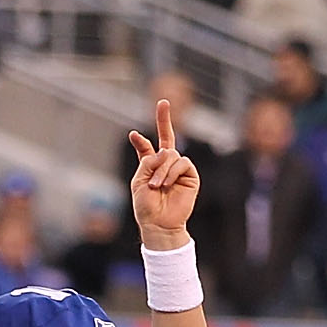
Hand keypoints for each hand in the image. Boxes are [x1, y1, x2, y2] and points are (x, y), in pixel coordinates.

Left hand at [128, 98, 197, 247]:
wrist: (159, 224)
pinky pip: (182, 163)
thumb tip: (164, 150)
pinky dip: (171, 172)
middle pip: (167, 138)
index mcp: (150, 167)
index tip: (135, 133)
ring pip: (171, 155)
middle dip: (164, 119)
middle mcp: (165, 165)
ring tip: (155, 186)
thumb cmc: (146, 207)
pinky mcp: (190, 176)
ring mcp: (179, 169)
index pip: (148, 148)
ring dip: (161, 169)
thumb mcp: (139, 181)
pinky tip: (166, 184)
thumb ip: (148, 161)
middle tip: (163, 102)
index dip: (142, 140)